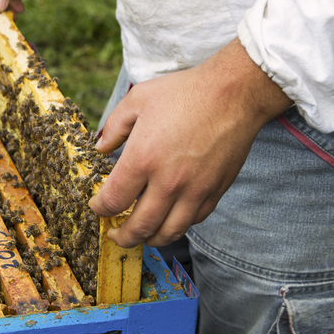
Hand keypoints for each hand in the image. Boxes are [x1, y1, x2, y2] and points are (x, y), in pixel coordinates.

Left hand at [89, 39, 292, 247]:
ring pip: (168, 232)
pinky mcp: (215, 191)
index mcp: (143, 159)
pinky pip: (194, 221)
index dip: (100, 209)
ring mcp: (194, 190)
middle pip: (139, 227)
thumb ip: (113, 127)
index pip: (113, 201)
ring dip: (150, 240)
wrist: (234, 94)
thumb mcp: (138, 100)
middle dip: (122, 237)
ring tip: (141, 236)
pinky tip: (169, 220)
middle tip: (116, 235)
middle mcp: (168, 182)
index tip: (98, 206)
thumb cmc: (184, 93)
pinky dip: (177, 226)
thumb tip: (99, 148)